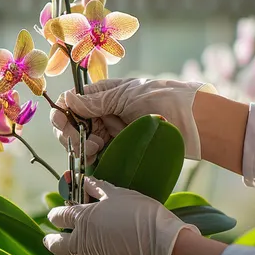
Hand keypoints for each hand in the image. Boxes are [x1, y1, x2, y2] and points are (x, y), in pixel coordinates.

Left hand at [42, 177, 199, 254]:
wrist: (162, 245)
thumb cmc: (142, 215)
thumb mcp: (120, 194)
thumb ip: (99, 188)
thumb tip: (85, 181)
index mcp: (83, 218)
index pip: (60, 216)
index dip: (55, 216)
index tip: (55, 216)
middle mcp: (81, 241)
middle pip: (57, 243)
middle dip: (51, 241)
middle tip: (48, 241)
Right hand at [50, 78, 215, 164]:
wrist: (192, 121)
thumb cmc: (163, 98)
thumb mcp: (126, 96)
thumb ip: (96, 101)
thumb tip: (67, 100)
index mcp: (101, 94)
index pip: (69, 104)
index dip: (61, 114)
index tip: (63, 123)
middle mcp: (101, 113)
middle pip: (69, 125)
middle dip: (70, 135)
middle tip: (85, 143)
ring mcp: (109, 132)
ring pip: (79, 143)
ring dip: (80, 148)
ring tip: (99, 150)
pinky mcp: (118, 150)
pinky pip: (95, 157)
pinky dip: (89, 161)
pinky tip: (95, 160)